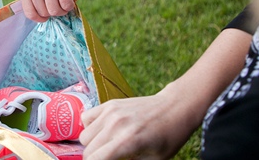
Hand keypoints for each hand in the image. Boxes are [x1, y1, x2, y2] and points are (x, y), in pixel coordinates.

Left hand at [18, 0, 79, 21]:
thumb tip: (45, 19)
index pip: (30, 13)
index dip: (41, 18)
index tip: (48, 14)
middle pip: (44, 14)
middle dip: (55, 11)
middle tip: (60, 1)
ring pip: (54, 11)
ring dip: (63, 9)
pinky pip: (66, 4)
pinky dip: (70, 5)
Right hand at [80, 93, 197, 159]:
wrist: (175, 108)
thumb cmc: (168, 137)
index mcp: (128, 141)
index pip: (95, 159)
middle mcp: (116, 125)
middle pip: (88, 150)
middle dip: (94, 159)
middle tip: (109, 158)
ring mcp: (111, 112)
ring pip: (84, 136)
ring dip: (92, 145)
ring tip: (106, 146)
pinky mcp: (110, 104)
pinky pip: (86, 118)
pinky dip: (90, 128)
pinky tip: (103, 131)